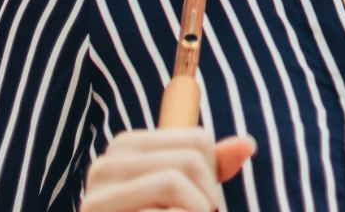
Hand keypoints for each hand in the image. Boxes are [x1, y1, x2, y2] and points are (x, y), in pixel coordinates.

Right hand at [81, 128, 254, 211]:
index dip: (210, 173)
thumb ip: (213, 167)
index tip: (195, 197)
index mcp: (127, 146)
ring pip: (173, 181)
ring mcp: (96, 195)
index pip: (198, 139)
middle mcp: (105, 164)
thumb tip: (248, 143)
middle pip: (189, 159)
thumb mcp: (189, 191)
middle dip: (205, 196)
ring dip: (196, 210)